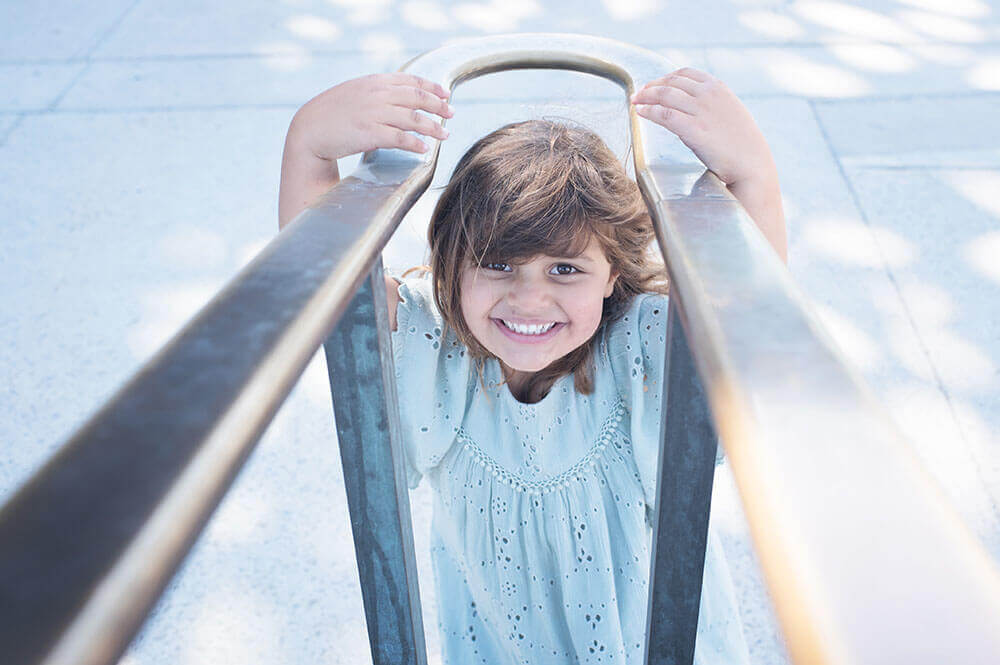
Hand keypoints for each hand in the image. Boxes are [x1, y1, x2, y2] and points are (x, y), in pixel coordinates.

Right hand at [292, 73, 452, 160]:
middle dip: (438, 106)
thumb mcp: (355, 93)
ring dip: (433, 127)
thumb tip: (399, 98)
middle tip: (451, 114)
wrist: (309, 130)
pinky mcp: (371, 133)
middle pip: (417, 98)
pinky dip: (416, 143)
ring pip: (414, 119)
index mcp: (374, 82)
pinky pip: (401, 138)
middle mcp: (377, 94)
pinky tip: (425, 148)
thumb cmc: (331, 114)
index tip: (445, 94)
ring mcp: (374, 113)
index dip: (432, 87)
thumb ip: (377, 92)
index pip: (411, 80)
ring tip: (445, 134)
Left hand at [631, 68, 775, 186]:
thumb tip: (688, 107)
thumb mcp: (729, 112)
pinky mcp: (694, 129)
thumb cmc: (741, 143)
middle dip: (651, 87)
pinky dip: (649, 111)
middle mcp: (708, 94)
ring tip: (635, 102)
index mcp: (718, 88)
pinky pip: (664, 114)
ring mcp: (701, 110)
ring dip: (646, 97)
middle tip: (639, 94)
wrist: (752, 163)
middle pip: (671, 83)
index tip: (653, 84)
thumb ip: (710, 105)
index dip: (665, 78)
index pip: (685, 74)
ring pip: (665, 95)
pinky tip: (640, 113)